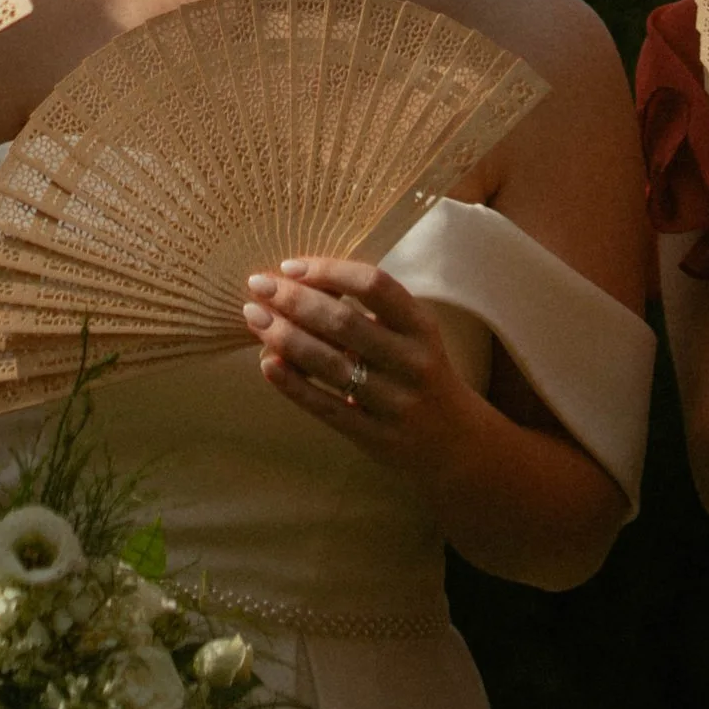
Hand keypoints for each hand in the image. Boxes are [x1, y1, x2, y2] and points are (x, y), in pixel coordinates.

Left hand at [243, 256, 469, 470]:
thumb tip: (299, 284)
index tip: (290, 266)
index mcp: (420, 326)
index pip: (374, 285)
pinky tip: (267, 364)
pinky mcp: (374, 435)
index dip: (329, 271)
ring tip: (254, 317)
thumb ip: (369, 311)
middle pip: (344, 322)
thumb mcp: (412, 335)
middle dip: (294, 300)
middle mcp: (411, 361)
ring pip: (330, 364)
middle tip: (258, 285)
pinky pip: (326, 406)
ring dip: (285, 337)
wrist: (454, 441)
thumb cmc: (419, 373)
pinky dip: (292, 384)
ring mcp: (394, 401)